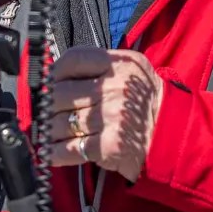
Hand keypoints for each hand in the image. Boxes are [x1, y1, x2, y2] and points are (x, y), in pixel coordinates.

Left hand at [45, 47, 163, 181]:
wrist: (174, 136)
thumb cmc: (147, 102)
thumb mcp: (132, 70)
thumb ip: (100, 67)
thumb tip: (56, 74)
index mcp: (119, 65)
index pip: (73, 59)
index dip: (53, 72)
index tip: (45, 83)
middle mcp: (115, 88)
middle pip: (60, 93)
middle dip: (45, 106)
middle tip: (39, 113)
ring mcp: (112, 117)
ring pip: (60, 122)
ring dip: (47, 131)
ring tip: (43, 133)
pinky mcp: (109, 145)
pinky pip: (70, 148)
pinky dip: (54, 152)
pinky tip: (48, 152)